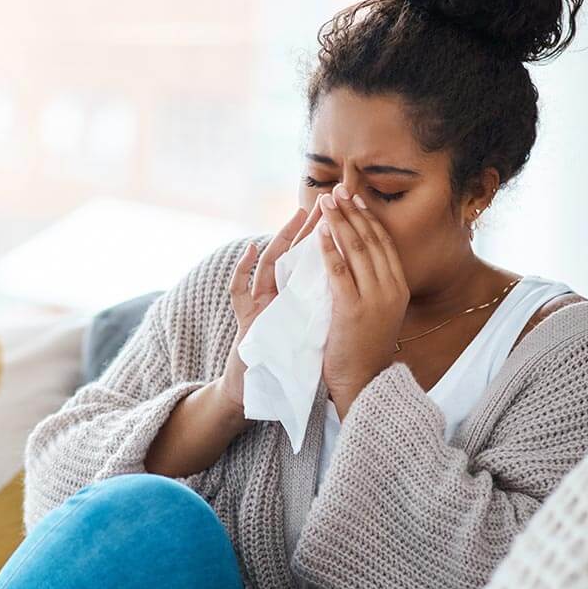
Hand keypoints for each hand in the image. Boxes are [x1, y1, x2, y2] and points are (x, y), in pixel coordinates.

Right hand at [218, 196, 324, 417]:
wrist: (261, 386)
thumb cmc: (287, 358)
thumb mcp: (310, 328)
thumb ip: (320, 304)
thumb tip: (349, 287)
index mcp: (296, 298)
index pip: (313, 262)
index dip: (328, 239)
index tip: (344, 215)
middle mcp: (276, 296)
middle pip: (291, 255)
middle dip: (306, 229)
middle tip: (321, 201)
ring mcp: (258, 305)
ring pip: (266, 264)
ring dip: (279, 239)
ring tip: (292, 217)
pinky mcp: (245, 318)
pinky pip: (238, 290)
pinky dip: (242, 269)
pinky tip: (249, 248)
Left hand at [317, 184, 409, 419]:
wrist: (363, 382)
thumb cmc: (365, 348)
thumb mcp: (379, 312)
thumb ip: (374, 286)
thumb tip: (359, 258)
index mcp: (399, 288)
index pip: (384, 243)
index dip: (368, 218)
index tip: (354, 199)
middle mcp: (391, 289)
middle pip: (371, 240)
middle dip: (352, 212)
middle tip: (337, 191)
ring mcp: (375, 298)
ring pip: (357, 250)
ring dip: (340, 222)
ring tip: (326, 203)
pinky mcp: (353, 309)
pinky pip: (340, 271)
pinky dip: (330, 248)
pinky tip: (321, 232)